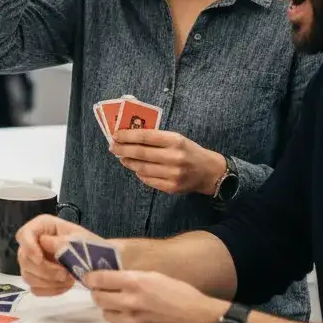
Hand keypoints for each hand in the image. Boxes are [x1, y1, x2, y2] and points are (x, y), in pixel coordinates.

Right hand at [16, 214, 95, 295]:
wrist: (97, 261)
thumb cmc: (88, 244)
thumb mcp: (79, 239)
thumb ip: (61, 241)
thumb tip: (43, 242)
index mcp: (42, 227)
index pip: (24, 234)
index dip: (28, 247)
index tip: (39, 259)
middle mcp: (33, 243)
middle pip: (24, 259)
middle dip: (44, 270)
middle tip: (65, 274)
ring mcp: (33, 262)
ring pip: (28, 276)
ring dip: (48, 282)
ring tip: (68, 279)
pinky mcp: (37, 278)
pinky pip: (36, 288)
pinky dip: (50, 290)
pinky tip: (65, 285)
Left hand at [86, 269, 225, 322]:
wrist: (200, 321)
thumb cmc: (182, 295)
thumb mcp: (156, 276)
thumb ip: (132, 277)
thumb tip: (114, 277)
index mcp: (134, 282)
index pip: (99, 279)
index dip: (91, 277)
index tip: (90, 277)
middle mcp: (130, 302)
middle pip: (98, 298)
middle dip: (98, 293)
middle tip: (103, 290)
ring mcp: (132, 321)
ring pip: (106, 314)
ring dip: (110, 308)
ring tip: (120, 304)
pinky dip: (123, 322)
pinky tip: (135, 317)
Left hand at [111, 129, 226, 195]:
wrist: (209, 172)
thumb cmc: (189, 151)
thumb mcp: (177, 138)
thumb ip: (156, 137)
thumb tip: (130, 136)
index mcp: (175, 141)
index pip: (146, 136)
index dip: (128, 136)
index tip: (115, 135)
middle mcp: (175, 157)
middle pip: (141, 153)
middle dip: (123, 149)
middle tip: (113, 147)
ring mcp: (173, 174)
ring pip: (142, 168)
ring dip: (129, 162)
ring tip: (122, 158)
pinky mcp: (172, 187)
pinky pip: (149, 180)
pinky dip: (139, 173)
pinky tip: (136, 168)